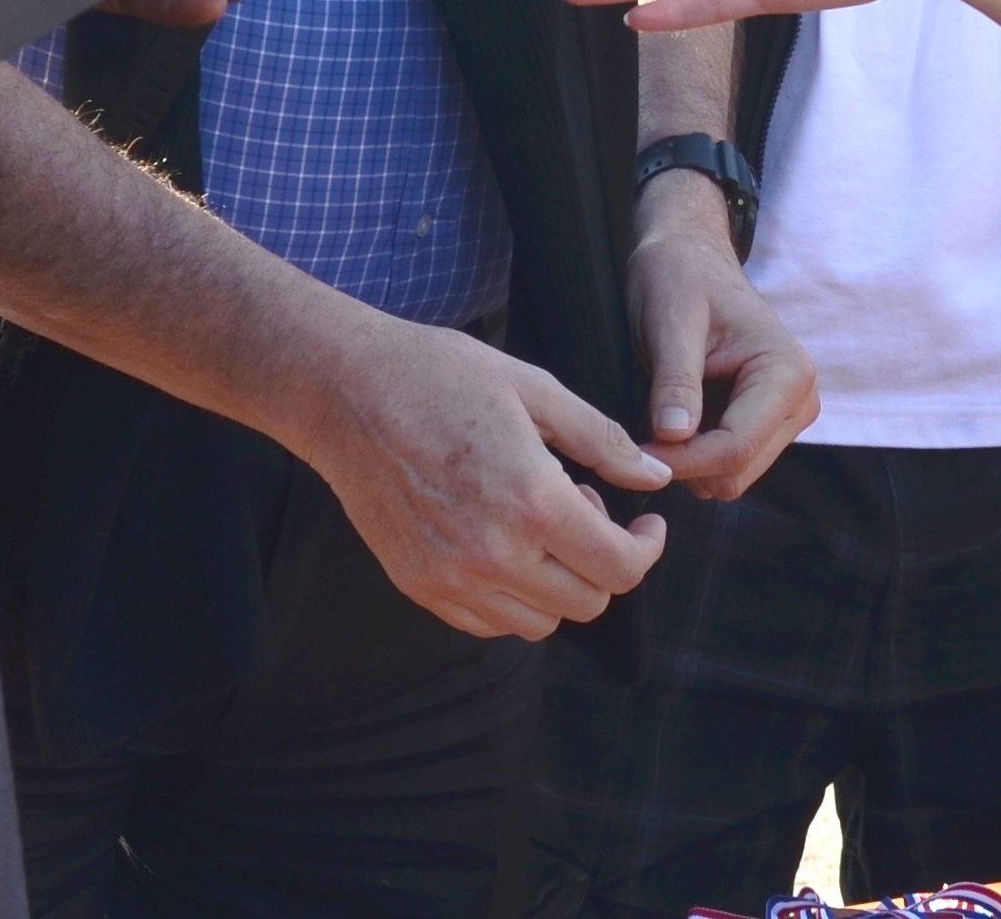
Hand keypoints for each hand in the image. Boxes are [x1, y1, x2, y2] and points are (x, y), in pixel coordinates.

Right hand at [243, 296, 674, 640]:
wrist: (345, 392)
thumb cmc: (442, 376)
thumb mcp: (536, 389)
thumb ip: (603, 440)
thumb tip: (655, 478)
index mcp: (532, 500)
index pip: (618, 568)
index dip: (646, 549)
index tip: (647, 524)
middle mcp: (493, 553)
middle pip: (587, 602)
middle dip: (606, 563)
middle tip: (588, 510)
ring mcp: (450, 577)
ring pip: (539, 623)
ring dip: (559, 584)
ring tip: (541, 525)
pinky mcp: (418, 586)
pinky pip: (488, 623)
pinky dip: (512, 598)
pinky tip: (505, 544)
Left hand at [627, 188, 818, 496]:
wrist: (690, 257)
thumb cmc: (681, 278)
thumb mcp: (671, 321)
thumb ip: (676, 379)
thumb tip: (674, 435)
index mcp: (788, 372)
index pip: (737, 447)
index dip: (683, 461)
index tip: (637, 452)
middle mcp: (799, 399)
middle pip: (737, 472)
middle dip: (686, 462)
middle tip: (640, 432)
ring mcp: (786, 415)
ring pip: (731, 477)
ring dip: (688, 459)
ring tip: (658, 415)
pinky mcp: (766, 424)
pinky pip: (726, 464)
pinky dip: (693, 453)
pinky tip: (675, 416)